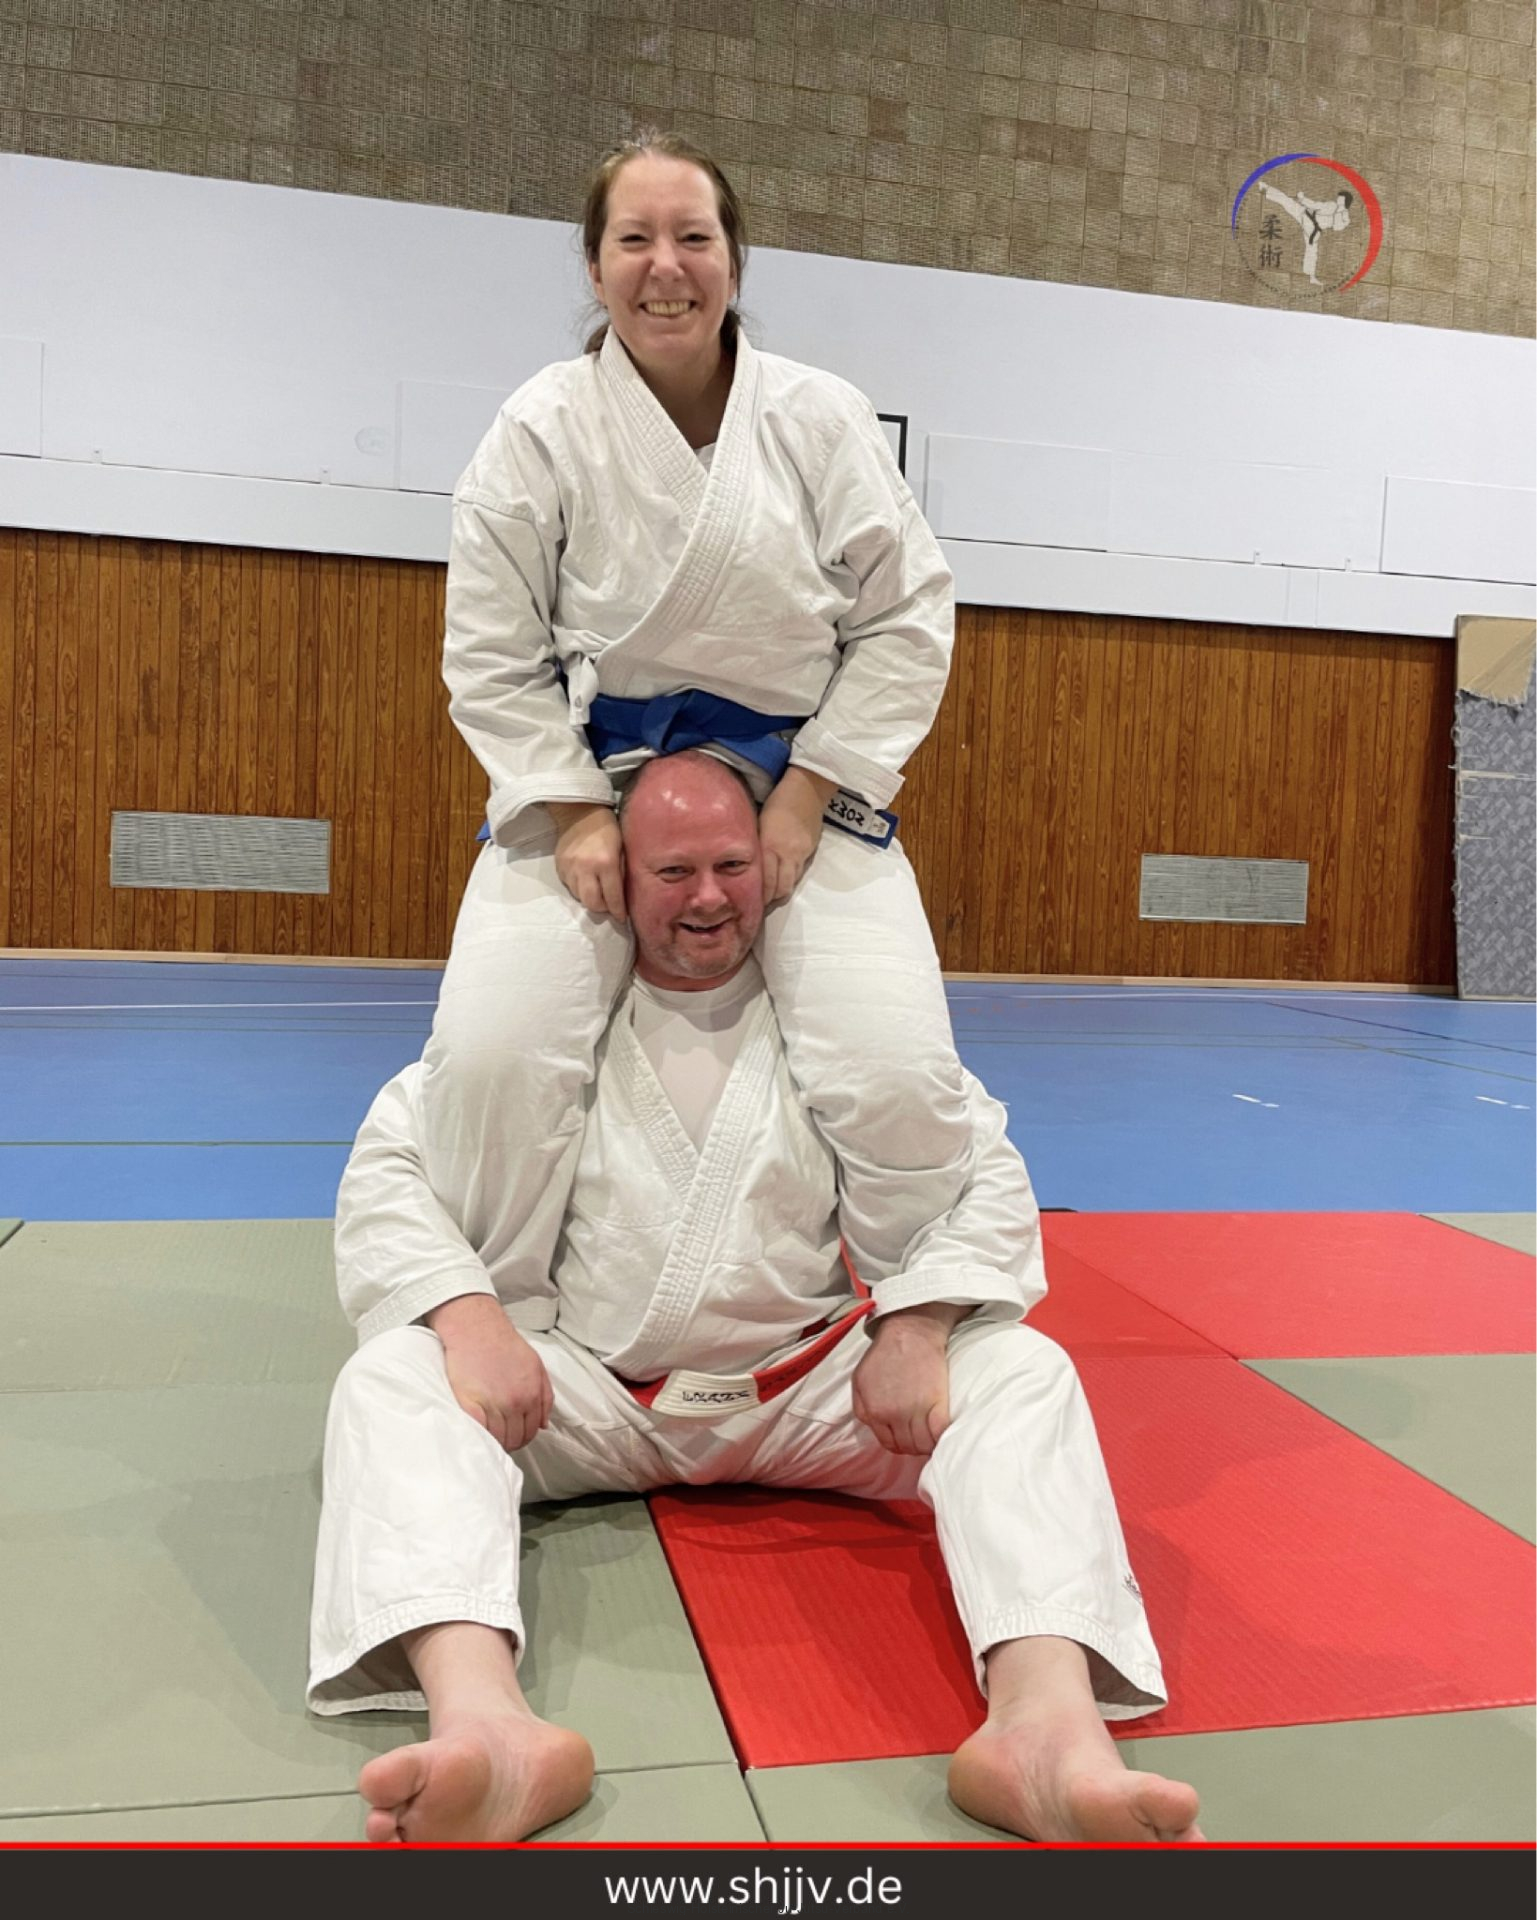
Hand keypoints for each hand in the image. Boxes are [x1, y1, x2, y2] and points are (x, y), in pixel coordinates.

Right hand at [427, 1294, 552, 1452]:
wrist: (477, 1329)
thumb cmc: (504, 1344)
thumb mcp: (536, 1365)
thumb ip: (545, 1396)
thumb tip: (543, 1424)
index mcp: (532, 1394)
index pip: (531, 1431)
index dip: (523, 1437)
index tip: (514, 1436)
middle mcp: (515, 1402)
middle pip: (515, 1439)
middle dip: (509, 1441)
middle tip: (500, 1437)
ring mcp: (493, 1404)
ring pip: (497, 1438)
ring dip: (494, 1440)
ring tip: (488, 1434)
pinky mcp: (470, 1403)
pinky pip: (478, 1431)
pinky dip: (479, 1435)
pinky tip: (477, 1431)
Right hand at [548, 802, 625, 919]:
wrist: (579, 811)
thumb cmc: (607, 828)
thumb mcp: (622, 848)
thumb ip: (621, 872)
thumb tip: (622, 895)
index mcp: (605, 862)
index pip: (612, 896)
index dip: (618, 911)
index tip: (622, 918)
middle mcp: (586, 868)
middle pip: (592, 903)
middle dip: (602, 908)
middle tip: (609, 905)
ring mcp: (570, 868)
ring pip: (580, 897)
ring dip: (590, 898)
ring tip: (598, 890)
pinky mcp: (559, 867)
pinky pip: (570, 886)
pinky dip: (579, 888)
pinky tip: (586, 880)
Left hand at [759, 766, 836, 901]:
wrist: (808, 788)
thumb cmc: (777, 800)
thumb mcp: (759, 822)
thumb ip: (756, 845)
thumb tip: (745, 863)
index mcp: (770, 845)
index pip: (766, 881)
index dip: (761, 897)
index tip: (751, 905)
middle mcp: (787, 853)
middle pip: (781, 888)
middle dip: (771, 900)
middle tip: (760, 905)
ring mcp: (801, 853)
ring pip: (791, 883)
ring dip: (781, 891)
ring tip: (770, 896)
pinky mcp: (810, 850)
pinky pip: (799, 872)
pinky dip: (789, 878)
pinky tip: (782, 878)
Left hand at [852, 1304, 961, 1455]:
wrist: (910, 1331)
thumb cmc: (886, 1352)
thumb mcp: (860, 1380)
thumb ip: (862, 1409)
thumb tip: (875, 1429)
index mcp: (873, 1411)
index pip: (889, 1444)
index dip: (899, 1443)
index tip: (907, 1438)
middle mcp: (894, 1415)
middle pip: (907, 1447)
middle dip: (914, 1445)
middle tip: (921, 1435)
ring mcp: (916, 1410)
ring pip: (923, 1444)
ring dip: (928, 1443)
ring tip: (931, 1433)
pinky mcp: (937, 1403)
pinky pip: (940, 1433)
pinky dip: (941, 1437)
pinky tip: (942, 1431)